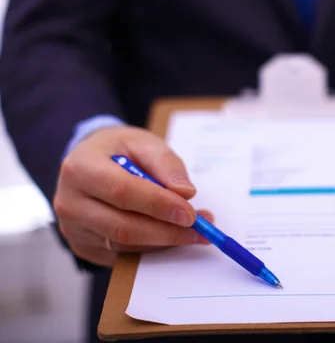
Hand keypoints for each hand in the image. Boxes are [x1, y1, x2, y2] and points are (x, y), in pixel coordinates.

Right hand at [53, 126, 212, 266]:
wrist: (89, 161)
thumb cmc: (119, 150)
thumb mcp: (143, 142)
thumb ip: (166, 164)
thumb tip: (185, 193)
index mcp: (80, 169)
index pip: (122, 192)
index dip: (159, 205)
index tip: (191, 214)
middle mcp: (70, 202)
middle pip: (123, 227)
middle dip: (168, 231)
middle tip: (201, 230)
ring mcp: (73, 230)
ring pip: (125, 245)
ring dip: (165, 242)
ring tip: (195, 232)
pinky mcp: (84, 247)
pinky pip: (123, 254)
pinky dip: (153, 248)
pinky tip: (173, 237)